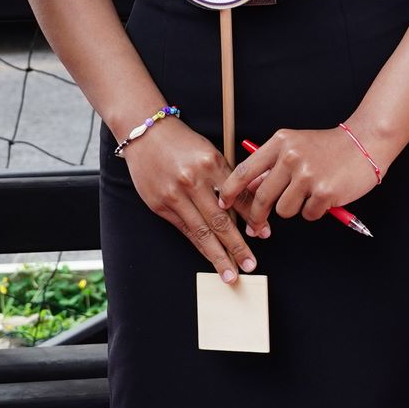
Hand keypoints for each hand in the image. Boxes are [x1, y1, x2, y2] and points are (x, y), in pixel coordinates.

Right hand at [123, 118, 256, 282]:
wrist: (145, 134)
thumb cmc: (182, 142)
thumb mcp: (210, 152)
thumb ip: (226, 178)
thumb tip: (247, 205)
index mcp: (210, 163)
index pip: (237, 197)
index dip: (252, 218)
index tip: (263, 234)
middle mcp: (192, 181)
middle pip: (220, 221)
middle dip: (237, 246)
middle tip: (250, 264)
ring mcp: (174, 195)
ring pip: (201, 232)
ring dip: (218, 255)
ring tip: (230, 273)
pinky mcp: (160, 206)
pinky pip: (185, 230)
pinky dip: (199, 246)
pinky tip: (209, 256)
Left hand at [225, 124, 381, 225]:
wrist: (364, 142)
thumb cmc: (327, 147)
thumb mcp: (294, 146)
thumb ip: (271, 165)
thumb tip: (249, 189)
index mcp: (279, 143)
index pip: (245, 170)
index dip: (230, 191)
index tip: (223, 203)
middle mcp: (290, 157)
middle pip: (261, 198)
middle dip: (256, 217)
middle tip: (256, 227)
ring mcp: (307, 174)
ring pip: (284, 211)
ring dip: (294, 209)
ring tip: (308, 195)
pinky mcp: (324, 192)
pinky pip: (308, 215)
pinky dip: (314, 211)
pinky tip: (324, 196)